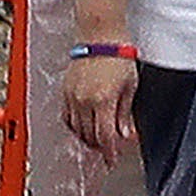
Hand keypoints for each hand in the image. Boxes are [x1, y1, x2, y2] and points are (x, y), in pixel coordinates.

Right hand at [53, 43, 134, 157]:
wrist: (100, 34)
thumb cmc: (118, 55)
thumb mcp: (130, 86)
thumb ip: (125, 113)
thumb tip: (125, 134)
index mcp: (103, 101)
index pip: (105, 137)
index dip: (109, 153)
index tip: (112, 161)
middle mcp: (84, 101)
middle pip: (89, 136)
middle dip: (100, 146)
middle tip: (109, 149)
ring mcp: (73, 96)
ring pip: (77, 129)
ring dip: (87, 137)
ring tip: (98, 138)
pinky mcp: (66, 91)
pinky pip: (68, 117)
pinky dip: (76, 125)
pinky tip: (84, 125)